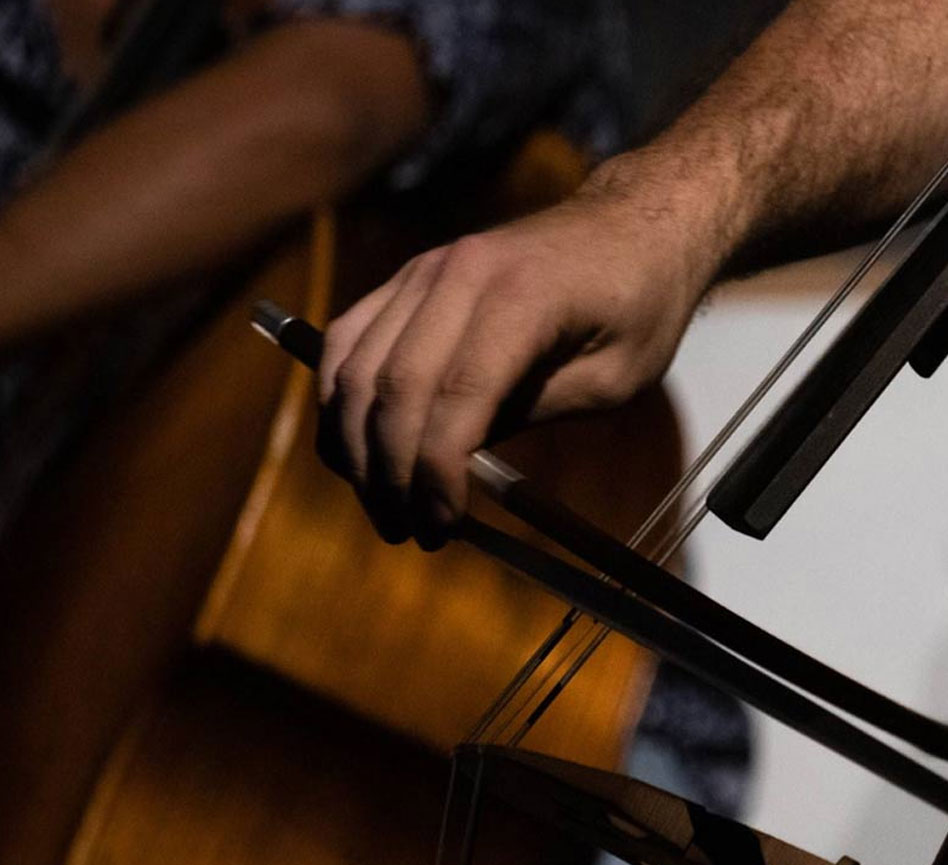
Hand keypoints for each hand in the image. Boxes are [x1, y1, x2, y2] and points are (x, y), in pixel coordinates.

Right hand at [317, 158, 725, 546]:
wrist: (631, 223)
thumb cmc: (636, 306)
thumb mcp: (609, 380)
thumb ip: (527, 414)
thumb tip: (452, 468)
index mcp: (522, 297)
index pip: (455, 396)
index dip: (436, 472)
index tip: (441, 527)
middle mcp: (458, 274)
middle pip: (392, 387)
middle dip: (388, 473)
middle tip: (403, 530)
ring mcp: (423, 270)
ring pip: (354, 367)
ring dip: (351, 446)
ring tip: (377, 501)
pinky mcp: (407, 276)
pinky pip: (345, 340)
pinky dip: (339, 399)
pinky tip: (353, 446)